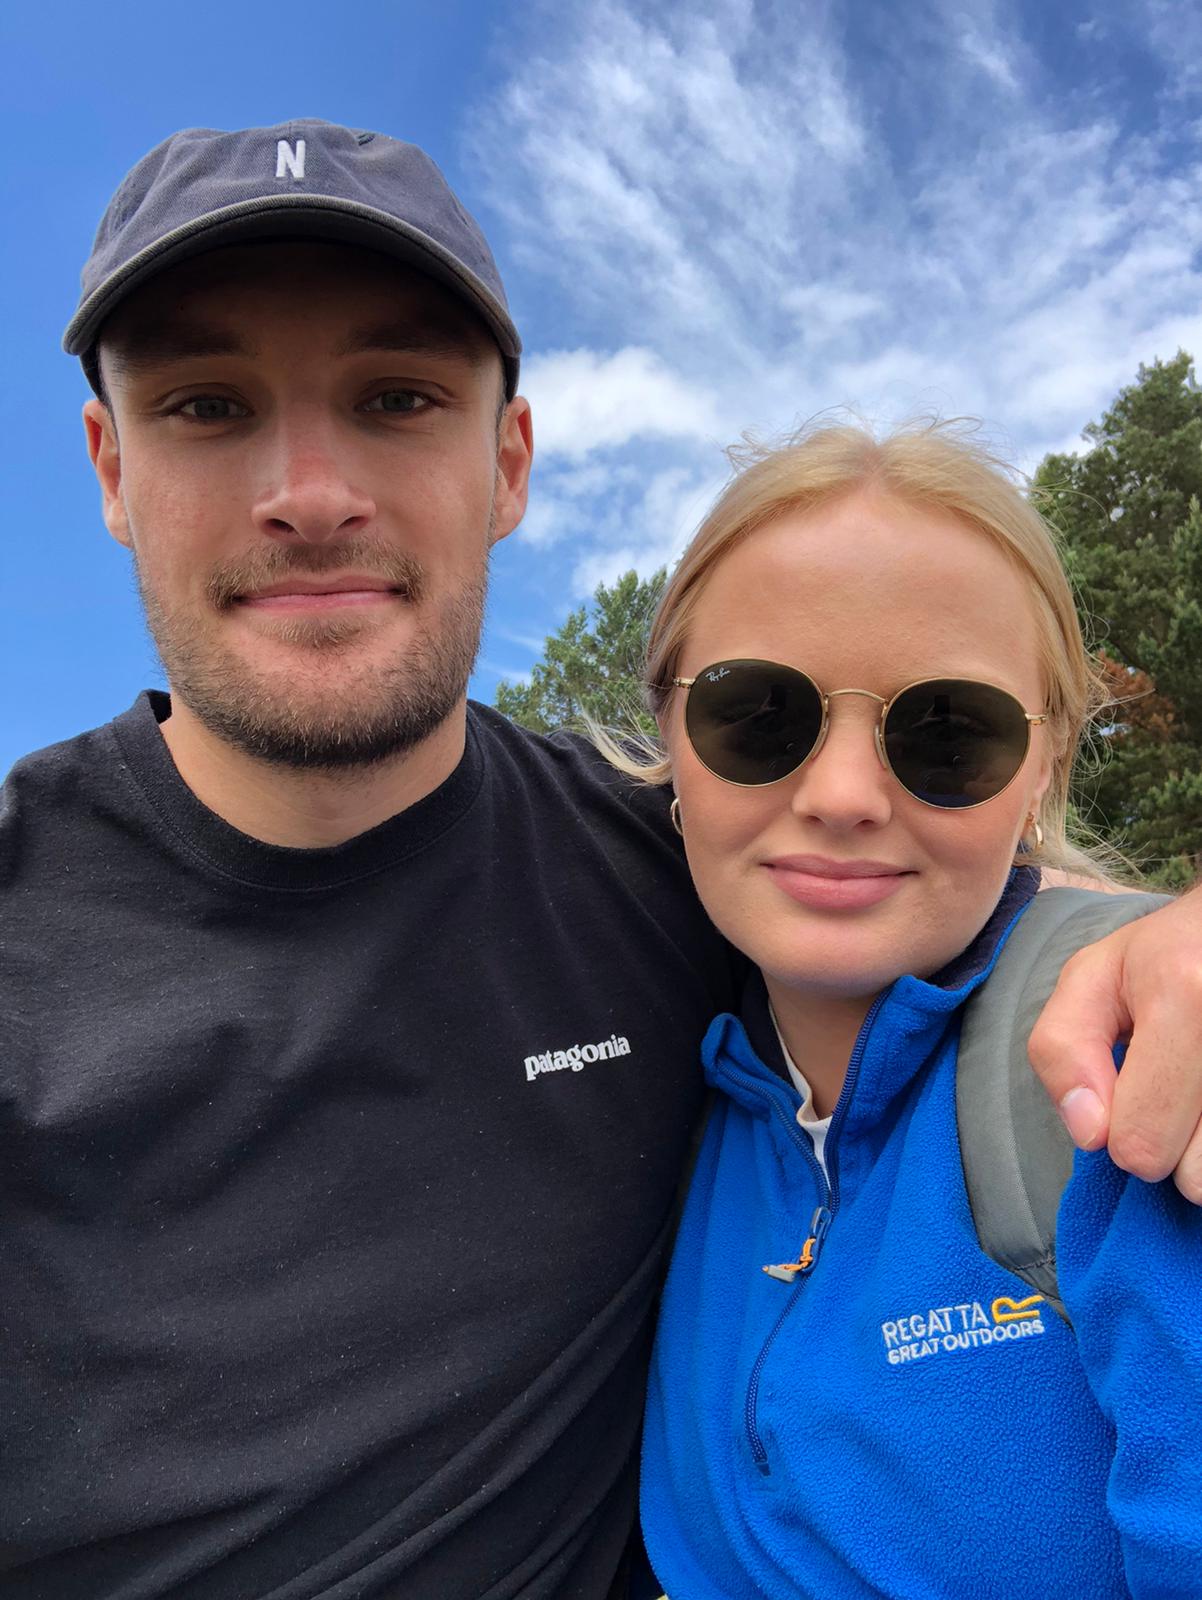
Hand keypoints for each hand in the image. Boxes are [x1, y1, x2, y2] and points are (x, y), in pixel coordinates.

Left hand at [1029, 888, 1201, 1201]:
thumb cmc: (1166, 955)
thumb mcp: (1091, 978)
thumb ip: (1062, 1052)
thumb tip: (1091, 1133)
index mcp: (1186, 993)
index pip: (1143, 1144)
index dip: (1124, 1134)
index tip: (1133, 1092)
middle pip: (1197, 1178)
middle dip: (1177, 1147)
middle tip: (1178, 1090)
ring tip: (1200, 1092)